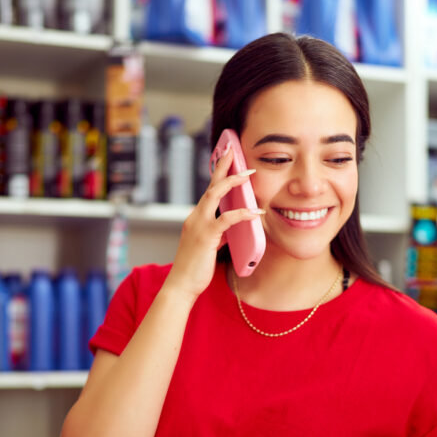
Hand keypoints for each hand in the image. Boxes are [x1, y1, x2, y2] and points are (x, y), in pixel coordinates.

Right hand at [163, 147, 262, 300]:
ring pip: (215, 195)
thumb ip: (218, 234)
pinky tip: (255, 212)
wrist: (181, 285)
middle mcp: (195, 217)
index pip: (208, 191)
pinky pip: (226, 220)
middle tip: (234, 150)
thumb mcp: (209, 246)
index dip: (218, 174)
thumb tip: (231, 228)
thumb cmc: (195, 268)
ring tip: (249, 174)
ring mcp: (198, 225)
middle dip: (223, 167)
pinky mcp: (206, 236)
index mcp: (196, 218)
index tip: (227, 157)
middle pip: (210, 186)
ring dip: (233, 182)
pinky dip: (241, 213)